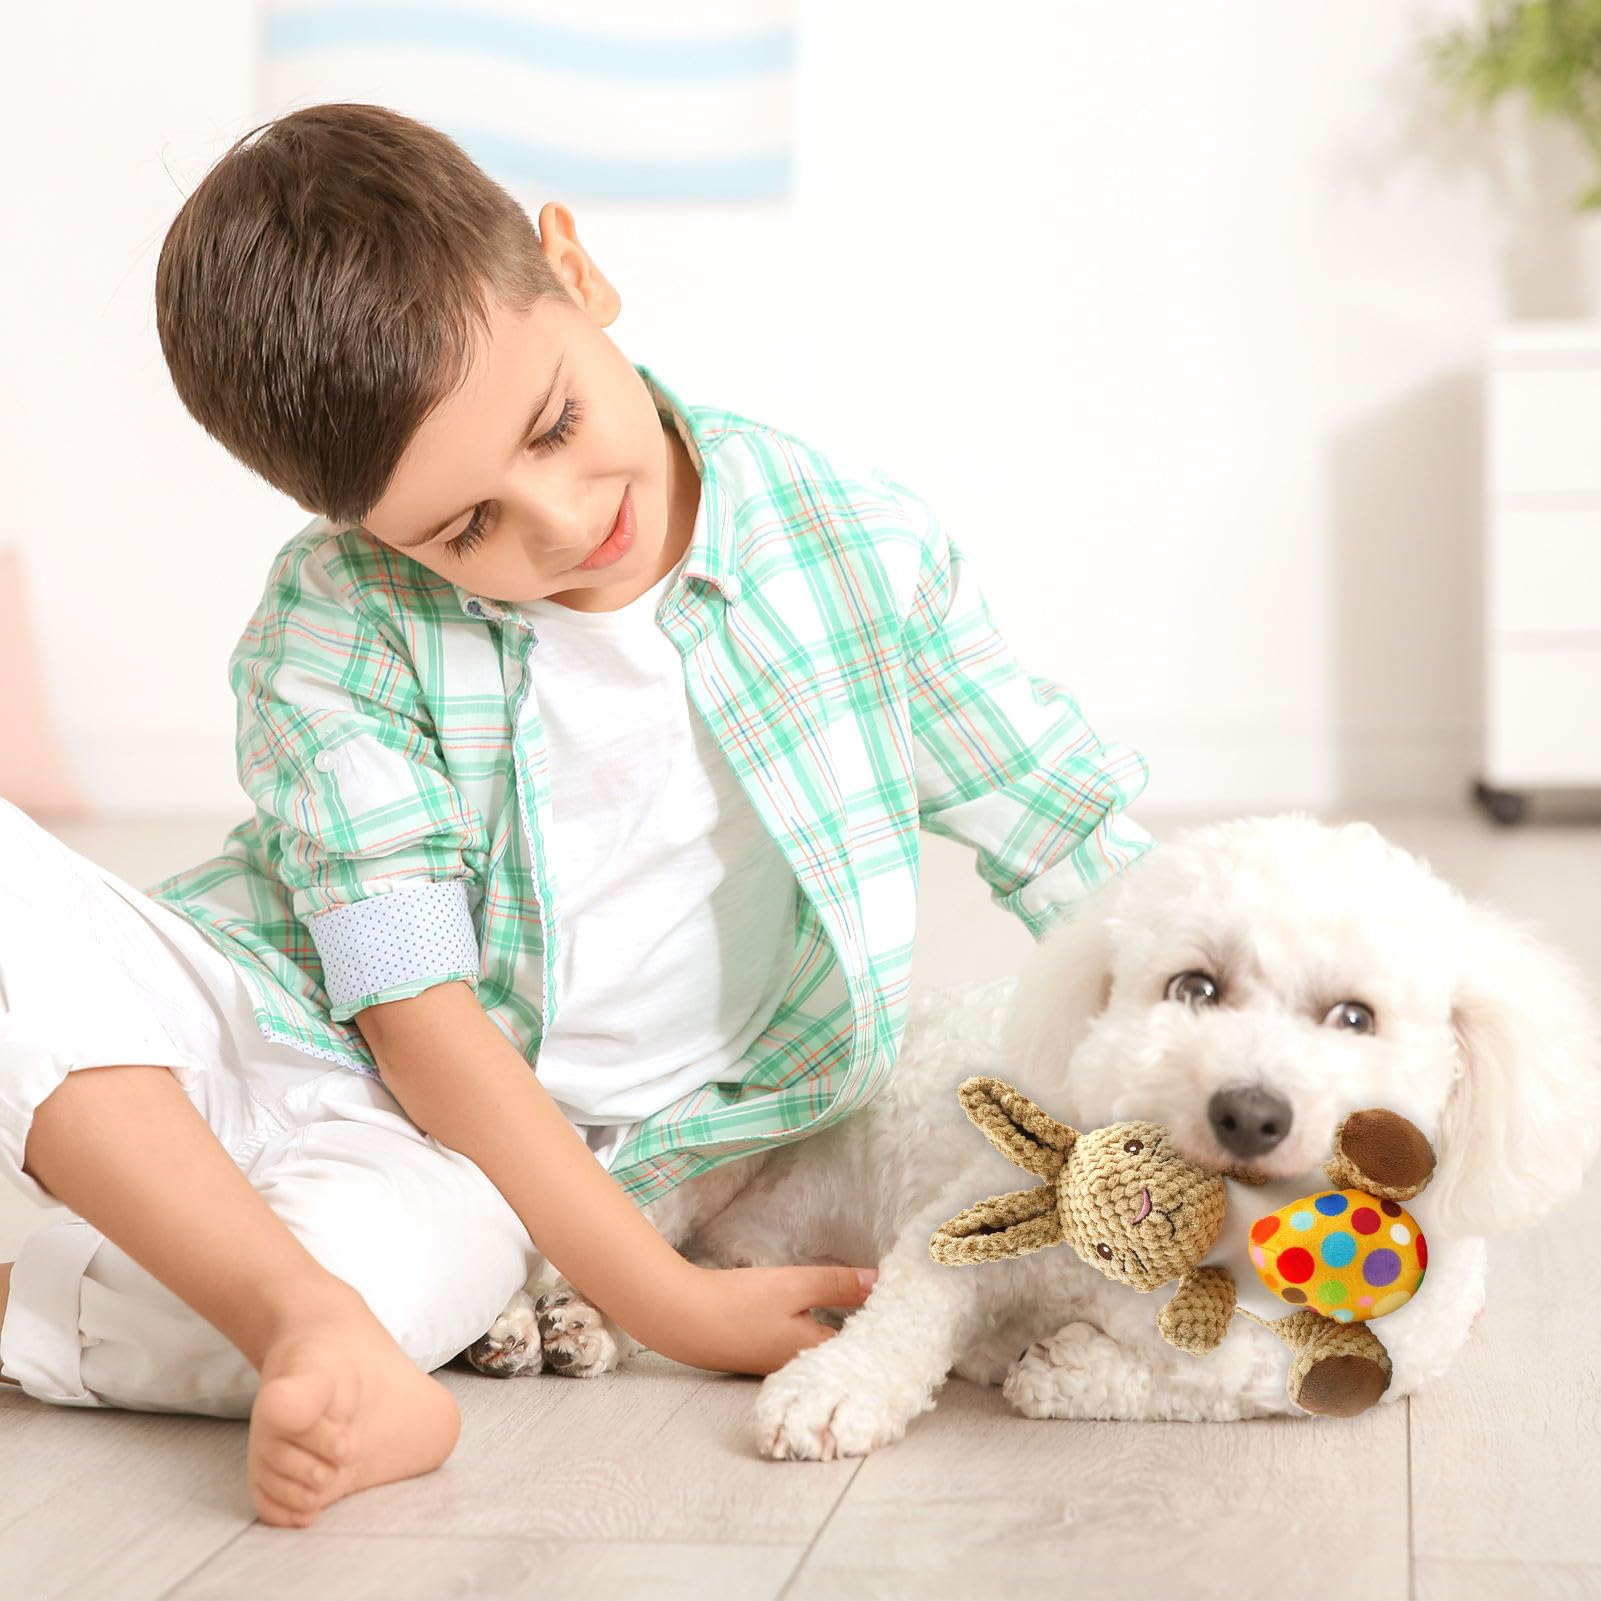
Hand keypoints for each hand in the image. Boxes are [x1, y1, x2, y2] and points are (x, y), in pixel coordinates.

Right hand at [655, 1263, 878, 1375]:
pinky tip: (821, 1316)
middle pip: (843, 1352)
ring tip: (867, 1311)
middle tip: (893, 1311)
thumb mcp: (794, 1285)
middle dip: (866, 1334)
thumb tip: (880, 1283)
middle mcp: (800, 1366)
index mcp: (815, 1353)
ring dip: (842, 1333)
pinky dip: (817, 1332)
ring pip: (821, 1350)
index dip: (884, 1330)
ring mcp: (778, 1363)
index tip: (907, 1313)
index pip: (862, 1346)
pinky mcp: (761, 1354)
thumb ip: (837, 1285)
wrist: (682, 1320)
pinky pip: (801, 1347)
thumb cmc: (739, 1304)